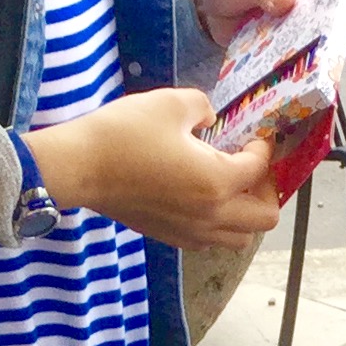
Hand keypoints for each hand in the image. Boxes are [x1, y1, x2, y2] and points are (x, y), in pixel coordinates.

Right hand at [28, 88, 281, 248]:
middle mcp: (210, 215)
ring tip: (231, 188)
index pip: (260, 170)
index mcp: (217, 182)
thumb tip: (210, 119)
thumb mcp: (171, 103)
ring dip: (245, 214)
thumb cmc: (123, 133)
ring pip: (239, 238)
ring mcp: (190, 231)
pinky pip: (210, 241)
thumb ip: (203, 107)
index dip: (263, 149)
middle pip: (264, 219)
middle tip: (252, 168)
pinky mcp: (169, 237)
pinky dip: (218, 225)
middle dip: (267, 191)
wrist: (79, 167)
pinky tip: (203, 201)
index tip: (255, 137)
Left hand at [188, 0, 321, 47]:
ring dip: (309, 41)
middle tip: (329, 33)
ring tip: (313, 54)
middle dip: (326, 19)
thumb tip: (288, 1)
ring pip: (311, 30)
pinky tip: (293, 65)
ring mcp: (294, 16)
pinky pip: (292, 47)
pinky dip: (291, 56)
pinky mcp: (283, 37)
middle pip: (326, 4)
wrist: (201, 4)